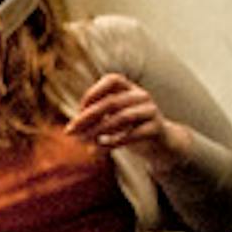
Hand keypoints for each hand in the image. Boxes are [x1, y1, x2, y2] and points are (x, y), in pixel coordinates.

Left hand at [65, 74, 190, 166]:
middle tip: (70, 132)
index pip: (111, 80)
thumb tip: (74, 126)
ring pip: (122, 118)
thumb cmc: (129, 129)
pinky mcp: (156, 129)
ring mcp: (151, 111)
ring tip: (83, 142)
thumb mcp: (112, 118)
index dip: (92, 93)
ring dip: (97, 131)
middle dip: (87, 117)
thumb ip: (95, 118)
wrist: (161, 143)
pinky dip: (111, 144)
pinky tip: (96, 151)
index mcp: (130, 89)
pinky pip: (132, 136)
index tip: (79, 111)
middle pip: (111, 102)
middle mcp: (142, 96)